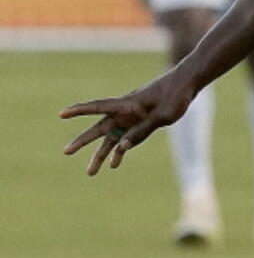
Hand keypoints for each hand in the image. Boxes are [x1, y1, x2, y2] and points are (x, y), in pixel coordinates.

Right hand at [60, 68, 198, 173]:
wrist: (187, 85)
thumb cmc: (174, 96)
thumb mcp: (161, 116)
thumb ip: (141, 131)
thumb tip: (121, 147)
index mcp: (126, 104)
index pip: (97, 107)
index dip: (79, 110)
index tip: (61, 114)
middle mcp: (125, 111)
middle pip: (100, 128)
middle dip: (83, 141)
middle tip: (66, 152)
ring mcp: (132, 118)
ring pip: (112, 138)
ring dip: (102, 155)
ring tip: (90, 172)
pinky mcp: (141, 122)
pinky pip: (126, 139)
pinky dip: (121, 151)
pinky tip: (114, 165)